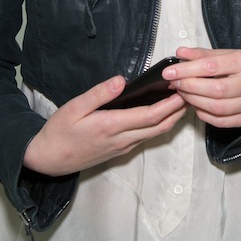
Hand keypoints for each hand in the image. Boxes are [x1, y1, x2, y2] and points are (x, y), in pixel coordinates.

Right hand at [23, 74, 186, 176]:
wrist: (49, 159)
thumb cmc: (60, 131)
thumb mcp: (74, 107)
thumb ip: (99, 94)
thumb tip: (121, 80)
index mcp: (111, 126)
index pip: (150, 115)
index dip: (170, 104)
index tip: (182, 90)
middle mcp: (122, 139)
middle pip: (159, 126)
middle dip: (177, 110)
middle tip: (191, 92)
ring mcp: (122, 147)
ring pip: (155, 134)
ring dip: (171, 118)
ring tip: (181, 101)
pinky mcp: (120, 151)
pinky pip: (146, 137)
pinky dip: (158, 125)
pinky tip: (161, 113)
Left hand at [163, 47, 240, 126]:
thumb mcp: (224, 54)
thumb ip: (202, 55)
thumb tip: (180, 53)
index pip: (211, 66)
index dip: (186, 70)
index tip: (169, 72)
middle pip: (214, 89)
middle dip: (189, 87)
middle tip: (175, 83)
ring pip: (216, 107)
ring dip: (194, 101)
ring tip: (184, 93)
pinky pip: (220, 121)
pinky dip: (204, 114)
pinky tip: (196, 106)